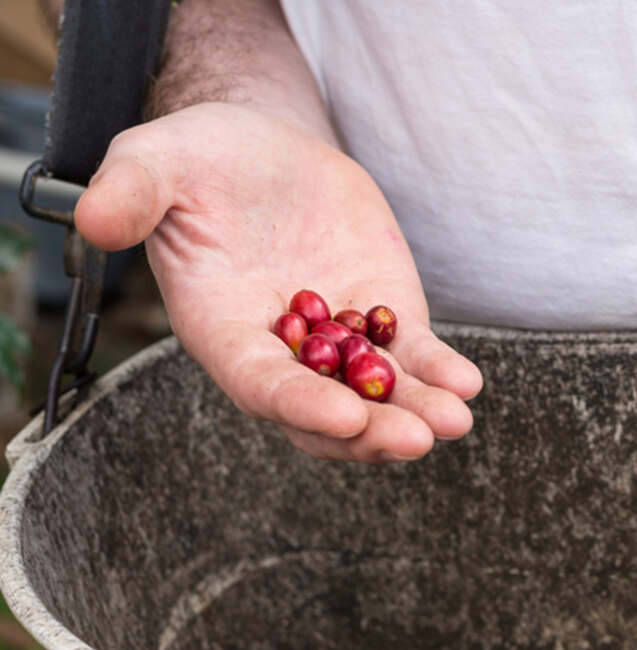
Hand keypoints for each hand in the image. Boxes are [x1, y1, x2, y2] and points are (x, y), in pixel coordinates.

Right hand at [74, 103, 481, 461]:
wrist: (265, 151)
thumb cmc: (200, 160)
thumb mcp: (156, 161)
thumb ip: (131, 193)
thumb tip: (96, 218)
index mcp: (223, 331)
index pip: (260, 384)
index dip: (300, 405)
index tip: (344, 417)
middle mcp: (282, 353)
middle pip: (326, 414)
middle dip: (370, 432)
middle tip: (416, 439)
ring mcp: (338, 343)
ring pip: (378, 396)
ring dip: (417, 412)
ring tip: (455, 420)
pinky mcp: (383, 318)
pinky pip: (414, 356)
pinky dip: (440, 372)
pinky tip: (467, 384)